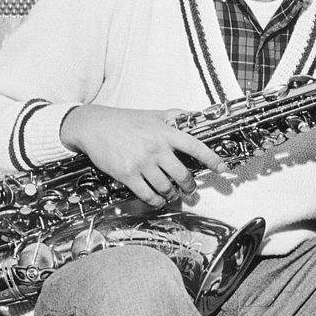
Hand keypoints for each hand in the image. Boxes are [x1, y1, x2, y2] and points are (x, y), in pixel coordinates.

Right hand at [60, 104, 225, 207]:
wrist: (93, 127)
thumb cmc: (123, 121)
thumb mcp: (152, 114)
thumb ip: (174, 116)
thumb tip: (194, 117)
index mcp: (164, 132)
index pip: (195, 146)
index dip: (212, 158)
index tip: (222, 168)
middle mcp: (155, 148)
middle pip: (182, 174)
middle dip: (190, 186)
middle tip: (190, 190)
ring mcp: (141, 163)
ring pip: (166, 188)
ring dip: (172, 195)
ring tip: (173, 195)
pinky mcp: (127, 175)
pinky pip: (147, 195)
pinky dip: (156, 201)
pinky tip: (157, 200)